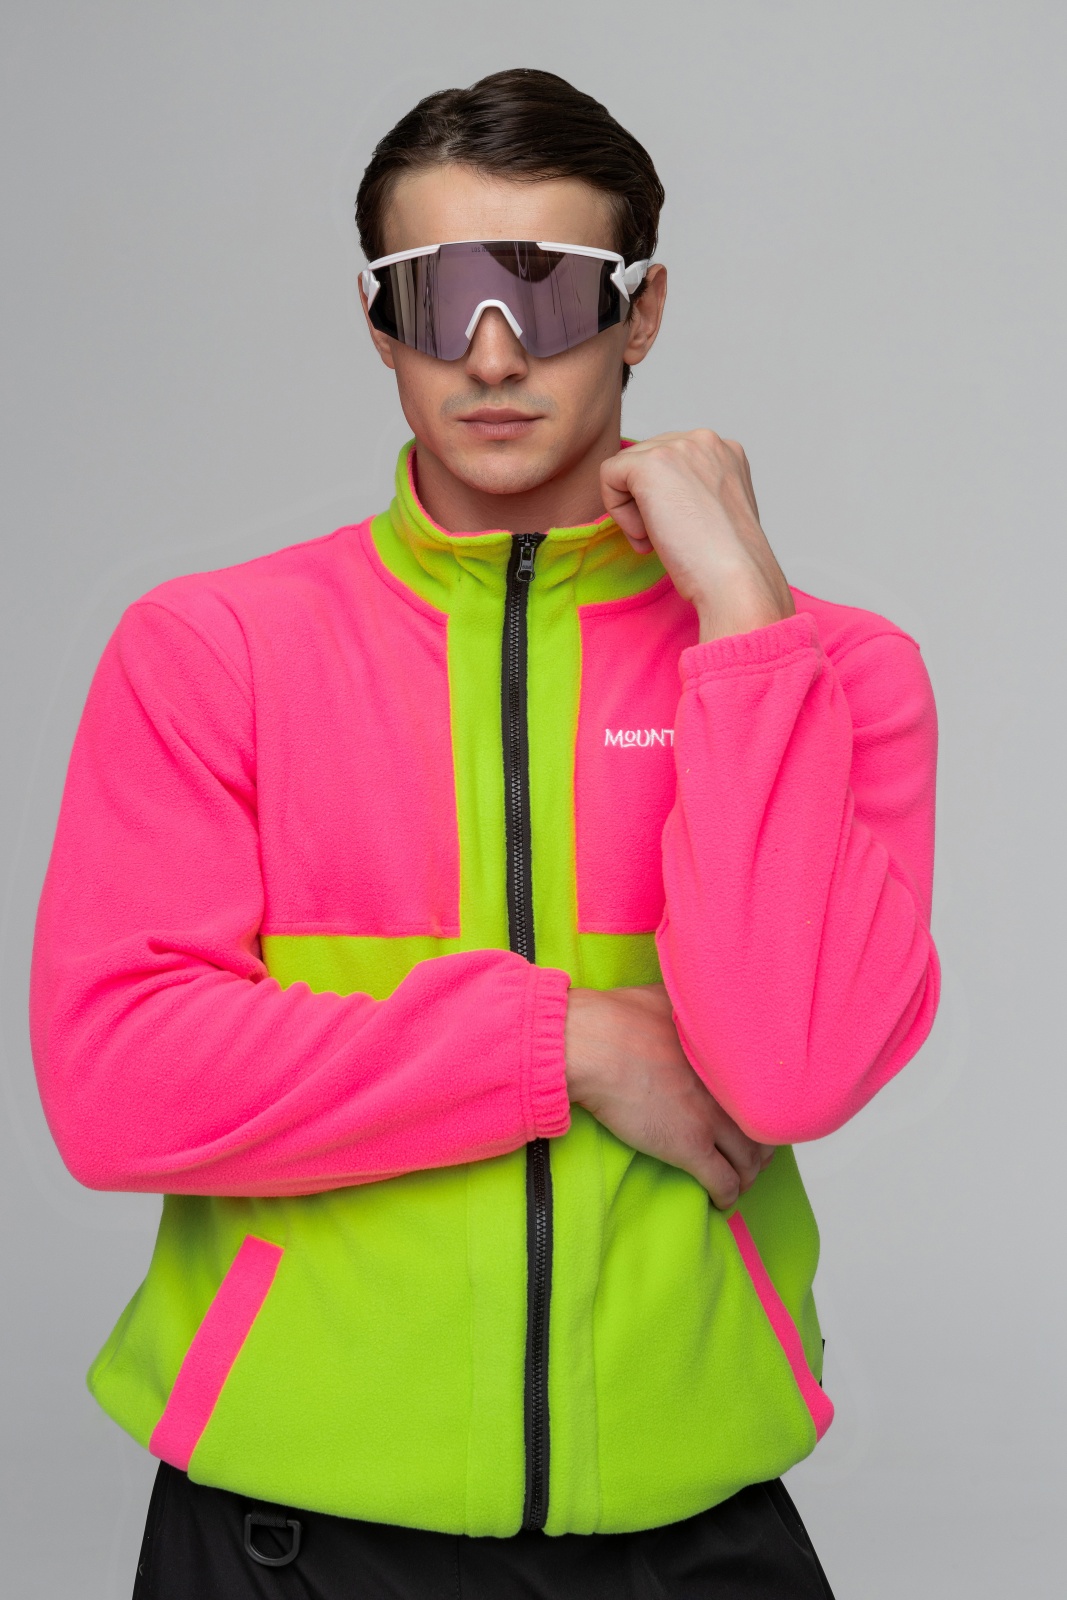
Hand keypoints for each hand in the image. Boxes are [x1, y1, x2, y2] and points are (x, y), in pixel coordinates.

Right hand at [564, 983, 774, 1208]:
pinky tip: (722, 1201)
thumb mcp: (668, 996)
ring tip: (739, 1181)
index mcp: (726, 1054)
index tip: (755, 1116)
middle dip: (762, 1148)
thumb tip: (692, 997)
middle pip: (764, 1129)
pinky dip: (727, 1196)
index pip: (765, 1090)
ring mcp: (711, 1119)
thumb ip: (691, 1004)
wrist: (592, 1044)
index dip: (762, 1108)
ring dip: (747, 1176)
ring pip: (749, 1161)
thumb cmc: (620, 1015)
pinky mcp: (689, 1147)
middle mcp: (728, 1088)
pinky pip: (722, 1182)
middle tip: (755, 1156)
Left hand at [600, 430, 794, 641]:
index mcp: (724, 451)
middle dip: (646, 503)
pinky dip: (617, 510)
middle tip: (663, 540)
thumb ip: (694, 492)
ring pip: (625, 469)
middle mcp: (704, 440)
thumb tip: (659, 498)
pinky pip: (608, 475)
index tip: (679, 531)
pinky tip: (644, 535)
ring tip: (656, 540)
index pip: (671, 461)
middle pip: (646, 460)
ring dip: (633, 509)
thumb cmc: (727, 561)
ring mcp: (679, 447)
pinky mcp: (651, 462)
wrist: (733, 577)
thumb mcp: (716, 512)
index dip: (665, 499)